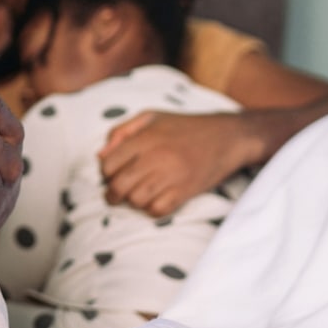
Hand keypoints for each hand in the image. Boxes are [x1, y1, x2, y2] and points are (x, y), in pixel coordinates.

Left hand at [98, 110, 249, 216]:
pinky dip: (152, 210)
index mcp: (144, 138)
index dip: (105, 173)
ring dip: (132, 201)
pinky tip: (154, 201)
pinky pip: (158, 210)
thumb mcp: (150, 117)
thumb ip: (121, 131)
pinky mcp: (186, 191)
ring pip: (136, 200)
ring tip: (136, 196)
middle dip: (112, 194)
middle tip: (114, 195)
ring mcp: (171, 175)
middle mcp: (155, 157)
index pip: (108, 165)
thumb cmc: (184, 126)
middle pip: (119, 186)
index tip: (111, 176)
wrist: (227, 137)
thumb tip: (100, 155)